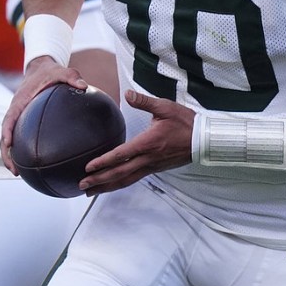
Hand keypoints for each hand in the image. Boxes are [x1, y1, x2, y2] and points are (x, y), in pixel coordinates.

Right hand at [0, 57, 86, 173]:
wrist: (40, 69)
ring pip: (9, 141)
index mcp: (19, 102)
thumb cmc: (50, 72)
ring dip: (11, 157)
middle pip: (4, 137)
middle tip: (15, 171)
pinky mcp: (23, 122)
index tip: (9, 144)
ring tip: (20, 174)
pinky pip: (21, 138)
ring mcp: (18, 118)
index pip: (9, 119)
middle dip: (6, 154)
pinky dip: (23, 151)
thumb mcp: (62, 71)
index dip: (7, 132)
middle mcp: (15, 112)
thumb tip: (84, 86)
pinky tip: (37, 163)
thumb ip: (72, 77)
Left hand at [77, 90, 194, 194]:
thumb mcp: (165, 107)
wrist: (203, 139)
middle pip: (120, 173)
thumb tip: (127, 94)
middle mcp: (148, 159)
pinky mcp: (155, 169)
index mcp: (147, 143)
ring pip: (126, 180)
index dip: (103, 162)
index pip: (121, 155)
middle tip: (82, 185)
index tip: (88, 168)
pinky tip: (112, 185)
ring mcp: (152, 166)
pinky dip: (120, 184)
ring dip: (108, 186)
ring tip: (91, 192)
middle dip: (99, 180)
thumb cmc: (185, 122)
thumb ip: (144, 101)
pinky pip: (134, 179)